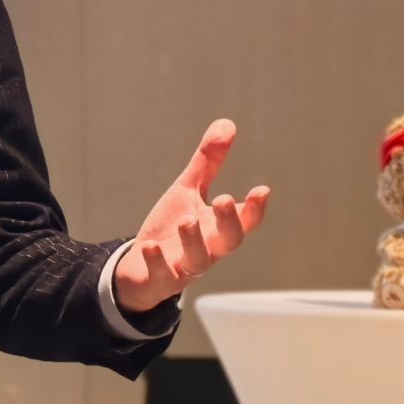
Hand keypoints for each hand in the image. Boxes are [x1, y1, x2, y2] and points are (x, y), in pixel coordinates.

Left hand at [113, 118, 270, 313]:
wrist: (141, 267)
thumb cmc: (172, 227)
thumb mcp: (188, 191)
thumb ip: (208, 163)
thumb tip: (227, 124)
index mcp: (217, 227)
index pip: (244, 220)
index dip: (255, 208)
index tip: (262, 189)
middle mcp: (208, 248)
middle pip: (229, 241)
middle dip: (230, 222)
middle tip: (225, 198)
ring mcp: (185, 266)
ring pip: (199, 260)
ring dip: (194, 240)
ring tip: (188, 220)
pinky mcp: (161, 279)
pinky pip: (162, 275)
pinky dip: (157, 262)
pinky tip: (149, 245)